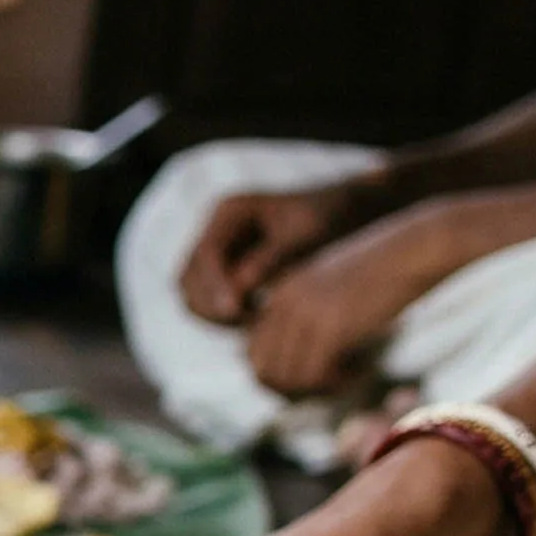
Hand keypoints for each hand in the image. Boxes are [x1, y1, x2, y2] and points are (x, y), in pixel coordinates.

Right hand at [179, 179, 373, 324]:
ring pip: (192, 295)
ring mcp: (214, 255)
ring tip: (254, 323)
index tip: (237, 311)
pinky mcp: (222, 276)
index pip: (206, 254)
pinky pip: (208, 305)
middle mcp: (214, 232)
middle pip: (188, 278)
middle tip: (247, 322)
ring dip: (215, 316)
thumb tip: (240, 289)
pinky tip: (256, 322)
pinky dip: (225, 319)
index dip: (215, 285)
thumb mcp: (309, 234)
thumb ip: (274, 259)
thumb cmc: (333, 220)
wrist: (346, 217)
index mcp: (230, 211)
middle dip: (211, 305)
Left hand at [244, 206, 456, 396]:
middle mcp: (286, 302)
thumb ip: (311, 314)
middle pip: (263, 371)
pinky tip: (363, 370)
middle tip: (330, 384)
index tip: (315, 374)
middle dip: (294, 389)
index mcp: (282, 292)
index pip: (254, 352)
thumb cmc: (389, 268)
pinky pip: (315, 377)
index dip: (280, 374)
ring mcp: (305, 314)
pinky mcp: (331, 327)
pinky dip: (337, 385)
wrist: (418, 247)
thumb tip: (302, 361)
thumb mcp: (336, 286)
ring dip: (317, 389)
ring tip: (350, 376)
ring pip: (287, 380)